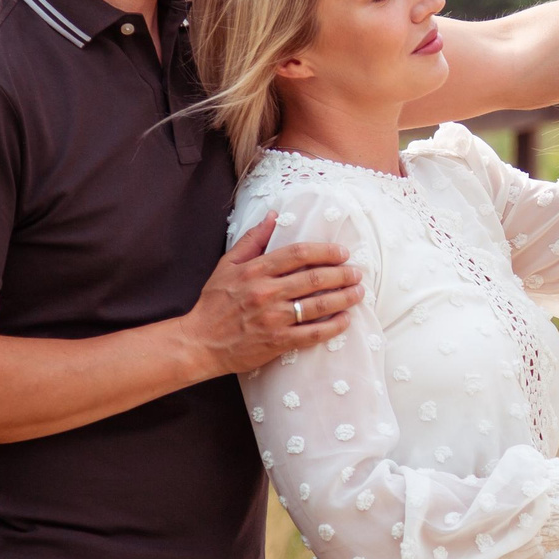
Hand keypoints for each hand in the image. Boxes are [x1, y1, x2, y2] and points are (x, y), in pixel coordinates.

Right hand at [181, 214, 360, 374]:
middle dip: (342, 274)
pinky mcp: (277, 342)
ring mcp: (273, 319)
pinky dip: (333, 327)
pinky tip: (346, 320)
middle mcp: (266, 292)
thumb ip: (252, 240)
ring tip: (358, 293)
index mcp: (256, 270)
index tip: (342, 253)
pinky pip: (312, 334)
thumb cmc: (214, 302)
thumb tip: (274, 216)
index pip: (299, 254)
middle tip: (357, 273)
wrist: (200, 343)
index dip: (326, 252)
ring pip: (318, 306)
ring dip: (344, 298)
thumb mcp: (227, 265)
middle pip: (314, 279)